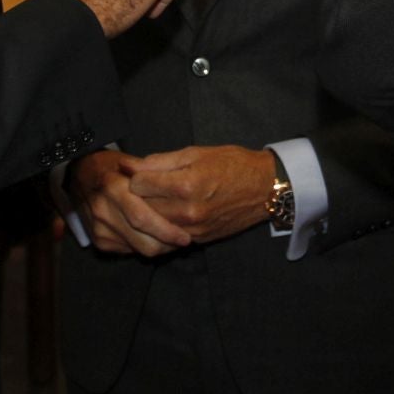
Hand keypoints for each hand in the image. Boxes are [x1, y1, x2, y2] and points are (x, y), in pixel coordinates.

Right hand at [65, 150, 191, 256]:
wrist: (80, 176)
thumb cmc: (111, 166)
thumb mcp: (131, 161)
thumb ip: (153, 176)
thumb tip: (180, 190)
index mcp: (114, 187)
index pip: (143, 218)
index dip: (167, 230)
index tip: (186, 235)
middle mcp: (104, 210)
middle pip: (143, 240)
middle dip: (168, 243)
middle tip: (185, 239)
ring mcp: (100, 228)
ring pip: (139, 249)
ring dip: (160, 247)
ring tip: (174, 238)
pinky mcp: (99, 241)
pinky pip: (130, 250)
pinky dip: (146, 246)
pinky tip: (155, 237)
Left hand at [126, 146, 276, 244]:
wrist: (264, 188)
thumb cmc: (232, 164)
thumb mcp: (195, 153)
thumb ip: (159, 161)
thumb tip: (129, 166)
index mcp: (186, 185)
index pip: (138, 185)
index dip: (135, 175)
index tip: (140, 171)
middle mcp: (188, 211)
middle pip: (141, 207)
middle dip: (138, 195)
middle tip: (143, 185)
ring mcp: (193, 229)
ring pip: (152, 225)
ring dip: (148, 212)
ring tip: (154, 198)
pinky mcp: (198, 240)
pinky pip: (167, 236)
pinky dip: (162, 225)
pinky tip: (167, 212)